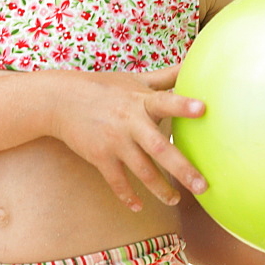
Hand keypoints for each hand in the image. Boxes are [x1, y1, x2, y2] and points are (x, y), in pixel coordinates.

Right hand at [48, 65, 206, 210]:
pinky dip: (128, 195)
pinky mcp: (99, 156)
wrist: (60, 100)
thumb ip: (166, 76)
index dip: (183, 106)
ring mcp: (114, 142)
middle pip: (159, 148)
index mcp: (140, 101)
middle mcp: (129, 122)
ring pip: (141, 171)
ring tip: (176, 200)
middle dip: (182, 168)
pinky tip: (139, 206)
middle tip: (203, 186)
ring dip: (160, 189)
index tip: (203, 108)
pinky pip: (117, 181)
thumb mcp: (134, 79)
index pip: (165, 102)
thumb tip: (194, 59)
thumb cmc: (104, 87)